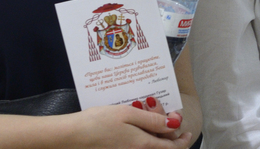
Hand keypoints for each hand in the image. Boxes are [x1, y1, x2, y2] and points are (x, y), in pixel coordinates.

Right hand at [68, 104, 192, 147]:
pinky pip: (136, 148)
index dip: (182, 141)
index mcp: (143, 146)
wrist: (72, 137)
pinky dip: (141, 139)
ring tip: (149, 119)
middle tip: (165, 118)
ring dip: (154, 137)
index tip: (187, 131)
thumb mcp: (128, 115)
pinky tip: (134, 126)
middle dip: (167, 135)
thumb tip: (175, 126)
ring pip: (148, 148)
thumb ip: (152, 122)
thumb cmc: (98, 123)